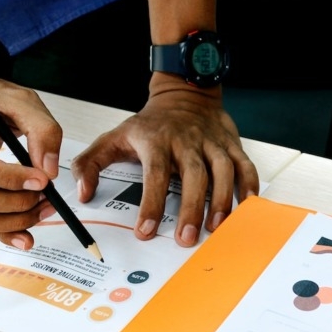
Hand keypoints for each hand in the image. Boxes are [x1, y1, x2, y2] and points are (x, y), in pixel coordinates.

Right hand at [0, 73, 63, 250]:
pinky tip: (25, 234)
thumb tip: (48, 171)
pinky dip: (2, 230)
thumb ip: (43, 130)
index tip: (41, 181)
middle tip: (48, 197)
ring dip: (13, 220)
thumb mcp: (22, 100)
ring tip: (43, 208)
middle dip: (16, 203)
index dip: (9, 179)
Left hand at [72, 78, 258, 246]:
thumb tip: (83, 193)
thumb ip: (90, 164)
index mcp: (156, 140)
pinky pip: (244, 164)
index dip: (151, 204)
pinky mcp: (230, 143)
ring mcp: (211, 141)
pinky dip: (249, 185)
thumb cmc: (149, 124)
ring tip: (216, 227)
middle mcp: (186, 140)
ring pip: (222, 169)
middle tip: (187, 238)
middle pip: (192, 174)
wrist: (183, 93)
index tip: (146, 231)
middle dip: (191, 208)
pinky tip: (246, 206)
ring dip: (221, 200)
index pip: (154, 174)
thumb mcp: (113, 138)